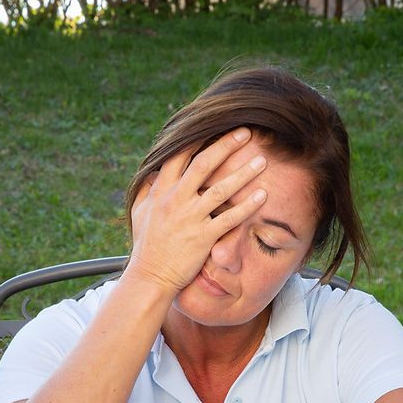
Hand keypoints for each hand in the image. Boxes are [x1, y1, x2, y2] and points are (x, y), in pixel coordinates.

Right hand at [125, 127, 267, 292]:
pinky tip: (262, 196)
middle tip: (246, 132)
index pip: (179, 155)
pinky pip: (229, 218)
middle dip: (225, 146)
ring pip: (220, 189)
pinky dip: (247, 206)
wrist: (150, 277)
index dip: (197, 137)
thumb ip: (147, 189)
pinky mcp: (203, 237)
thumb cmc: (146, 245)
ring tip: (262, 162)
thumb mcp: (140, 212)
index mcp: (160, 190)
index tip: (215, 125)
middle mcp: (175, 199)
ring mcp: (189, 218)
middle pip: (203, 164)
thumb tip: (152, 172)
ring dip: (243, 173)